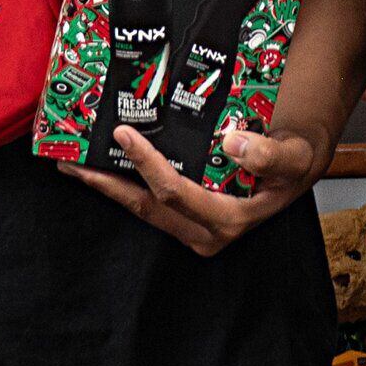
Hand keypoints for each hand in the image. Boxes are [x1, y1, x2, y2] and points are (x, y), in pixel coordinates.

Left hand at [62, 124, 331, 254]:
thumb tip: (234, 144)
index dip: (146, 164)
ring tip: (72, 166)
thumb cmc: (292, 160)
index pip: (175, 193)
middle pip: (146, 207)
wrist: (294, 168)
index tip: (124, 133)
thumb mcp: (292, 156)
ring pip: (141, 209)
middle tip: (70, 162)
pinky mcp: (185, 219)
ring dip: (106, 188)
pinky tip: (101, 169)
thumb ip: (268, 153)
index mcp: (228, 220)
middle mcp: (206, 232)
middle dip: (106, 184)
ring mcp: (193, 229)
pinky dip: (123, 186)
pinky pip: (148, 205)